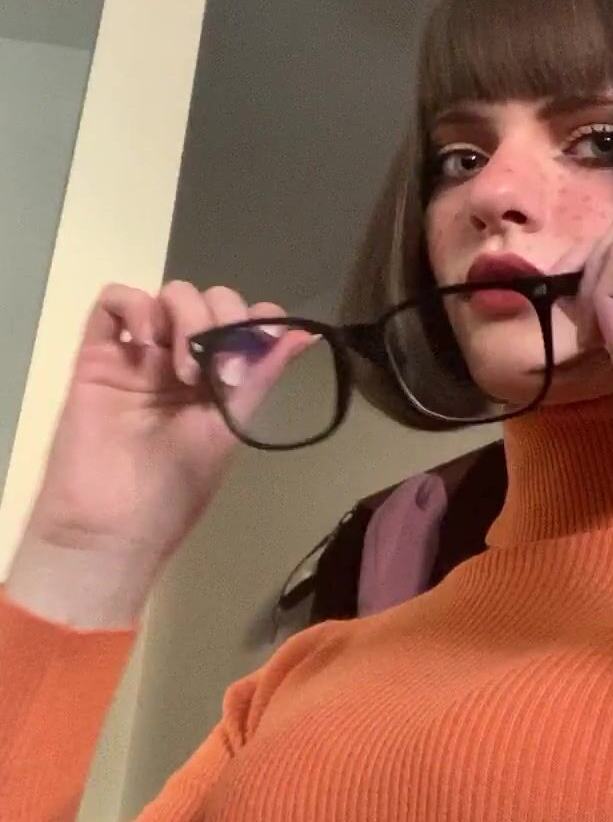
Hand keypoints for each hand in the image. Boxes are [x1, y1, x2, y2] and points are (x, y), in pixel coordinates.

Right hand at [22, 281, 311, 582]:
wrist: (109, 527)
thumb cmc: (173, 491)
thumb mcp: (227, 429)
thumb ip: (258, 376)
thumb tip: (303, 335)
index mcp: (217, 380)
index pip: (243, 322)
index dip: (254, 320)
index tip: (258, 343)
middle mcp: (181, 360)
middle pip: (210, 301)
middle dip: (222, 319)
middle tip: (213, 372)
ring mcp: (141, 355)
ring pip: (170, 294)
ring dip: (187, 316)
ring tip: (182, 368)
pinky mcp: (99, 354)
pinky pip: (114, 300)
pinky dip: (135, 305)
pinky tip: (145, 341)